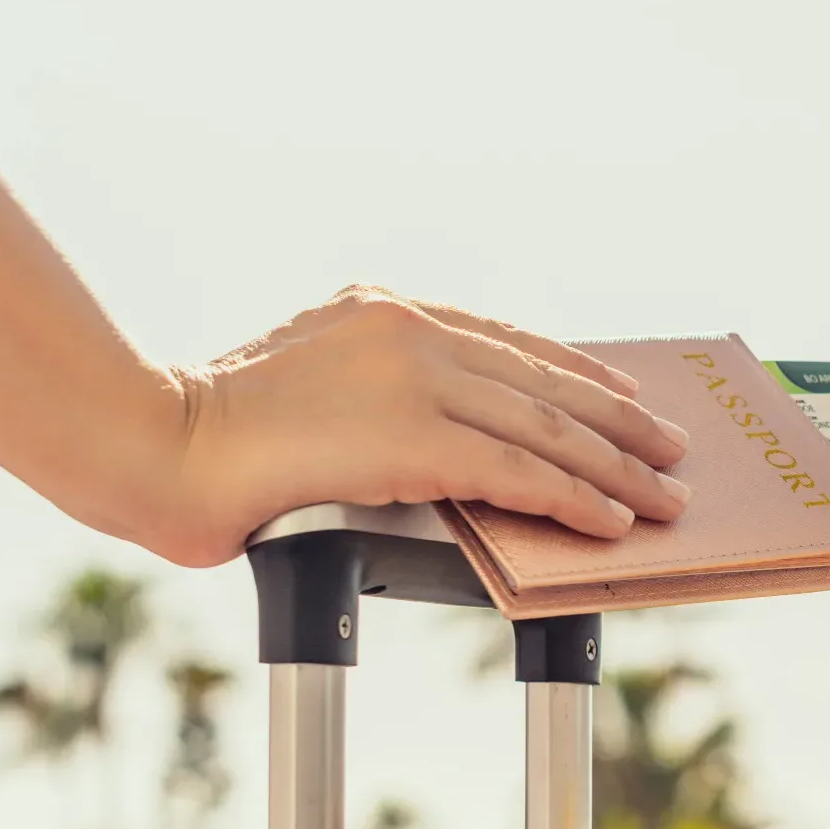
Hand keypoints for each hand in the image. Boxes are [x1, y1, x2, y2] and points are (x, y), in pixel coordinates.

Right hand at [158, 286, 691, 566]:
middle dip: (618, 420)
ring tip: (664, 495)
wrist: (157, 444)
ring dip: (616, 467)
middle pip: (543, 379)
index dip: (574, 372)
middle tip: (671, 446)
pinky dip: (575, 497)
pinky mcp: (416, 436)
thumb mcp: (307, 390)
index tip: (622, 394)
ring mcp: (415, 378)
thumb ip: (373, 395)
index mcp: (382, 310)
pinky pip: (520, 470)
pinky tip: (612, 518)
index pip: (506, 341)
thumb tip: (431, 441)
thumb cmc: (213, 435)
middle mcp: (409, 330)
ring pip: (546, 425)